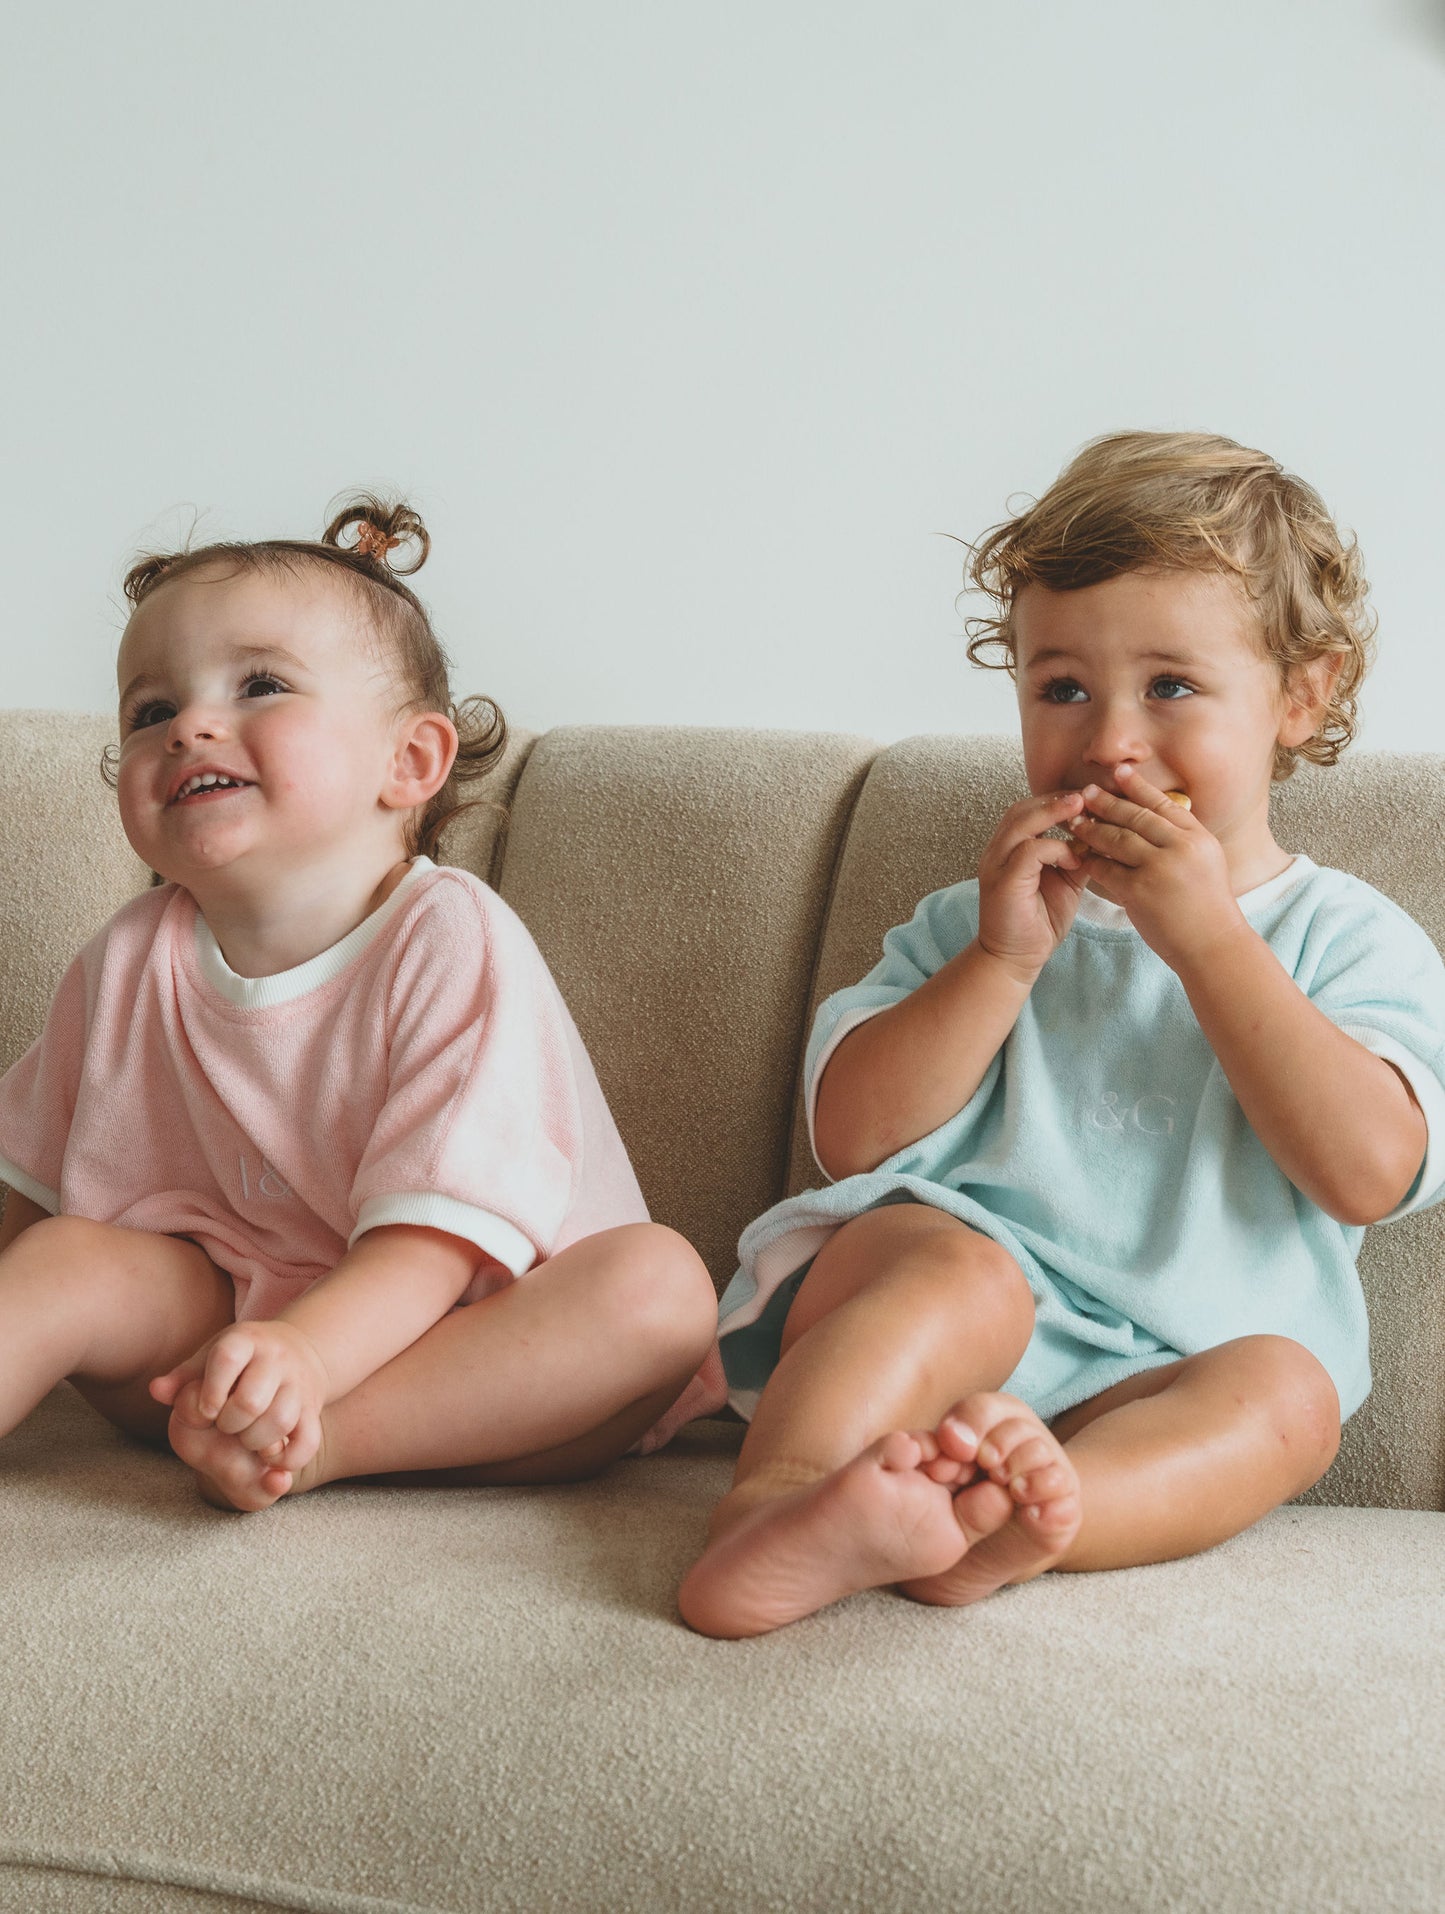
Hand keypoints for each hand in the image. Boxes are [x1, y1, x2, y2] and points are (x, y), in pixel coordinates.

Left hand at [150, 1318, 330, 1472]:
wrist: (299, 1350)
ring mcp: (298, 1383)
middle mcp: (276, 1359)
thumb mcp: (211, 1357)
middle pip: (251, 1401)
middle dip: (230, 1424)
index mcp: (245, 1341)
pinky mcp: (313, 1409)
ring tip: (245, 1439)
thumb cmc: (241, 1360)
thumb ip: (183, 1377)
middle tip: (225, 1426)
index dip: (210, 1389)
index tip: (206, 1409)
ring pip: (279, 1421)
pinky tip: (271, 1456)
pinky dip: (288, 1458)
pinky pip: (307, 1441)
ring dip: (255, 1442)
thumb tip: (156, 1391)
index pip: (227, 1358)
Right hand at [975, 790, 1091, 979]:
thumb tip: (1104, 836)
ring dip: (1053, 813)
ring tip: (1082, 809)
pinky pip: (1028, 852)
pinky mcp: (1003, 882)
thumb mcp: (1065, 882)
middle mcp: (997, 852)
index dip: (1058, 800)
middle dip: (1056, 799)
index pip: (1030, 810)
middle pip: (1022, 809)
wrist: (1016, 959)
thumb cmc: (1039, 922)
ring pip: (1022, 823)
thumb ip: (1077, 857)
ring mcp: (996, 865)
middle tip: (1089, 795)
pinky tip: (1075, 859)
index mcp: (1010, 849)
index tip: (1090, 798)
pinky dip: (1055, 849)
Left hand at [1067, 765, 1246, 969]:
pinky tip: (1079, 855)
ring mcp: (1160, 868)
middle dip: (1107, 803)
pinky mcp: (1140, 891)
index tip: (1118, 772)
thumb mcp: (1205, 862)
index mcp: (1199, 838)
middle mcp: (1181, 848)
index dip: (1138, 787)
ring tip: (1075, 822)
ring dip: (1093, 829)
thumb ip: (1182, 839)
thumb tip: (1157, 815)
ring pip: (1117, 839)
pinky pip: (1107, 869)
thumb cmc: (1206, 907)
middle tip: (1084, 792)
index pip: (1163, 804)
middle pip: (1136, 817)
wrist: (1212, 945)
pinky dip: (1092, 861)